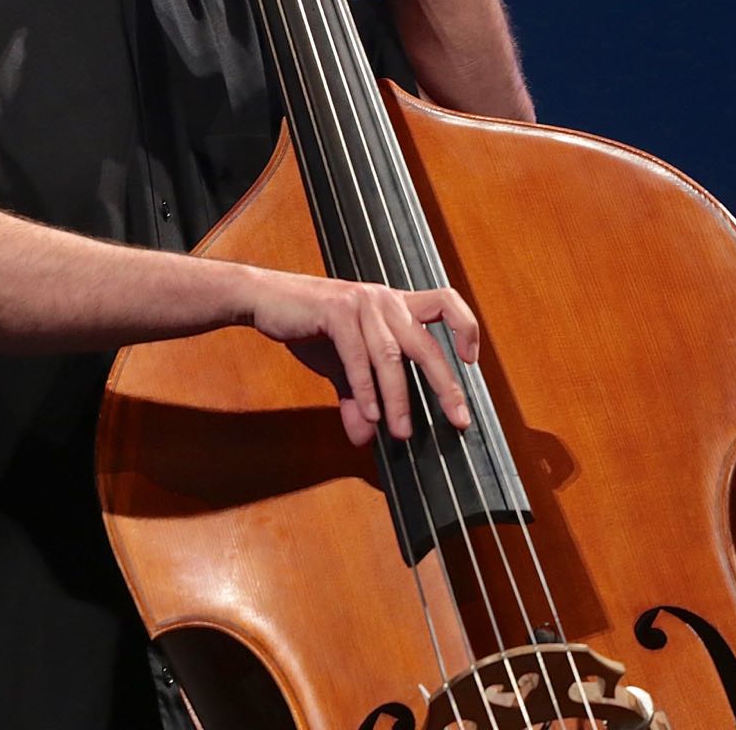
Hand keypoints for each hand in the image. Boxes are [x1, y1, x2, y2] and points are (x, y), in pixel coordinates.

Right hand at [248, 271, 478, 446]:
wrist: (264, 299)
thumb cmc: (310, 325)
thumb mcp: (340, 365)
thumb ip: (358, 397)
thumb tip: (365, 437)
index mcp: (395, 306)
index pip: (445, 303)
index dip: (465, 327)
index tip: (471, 362)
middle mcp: (385, 301)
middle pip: (427, 343)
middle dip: (445, 385)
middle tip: (457, 419)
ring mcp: (362, 303)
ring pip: (392, 356)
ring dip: (399, 398)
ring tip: (402, 432)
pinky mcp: (336, 311)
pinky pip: (358, 355)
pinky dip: (366, 388)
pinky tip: (369, 414)